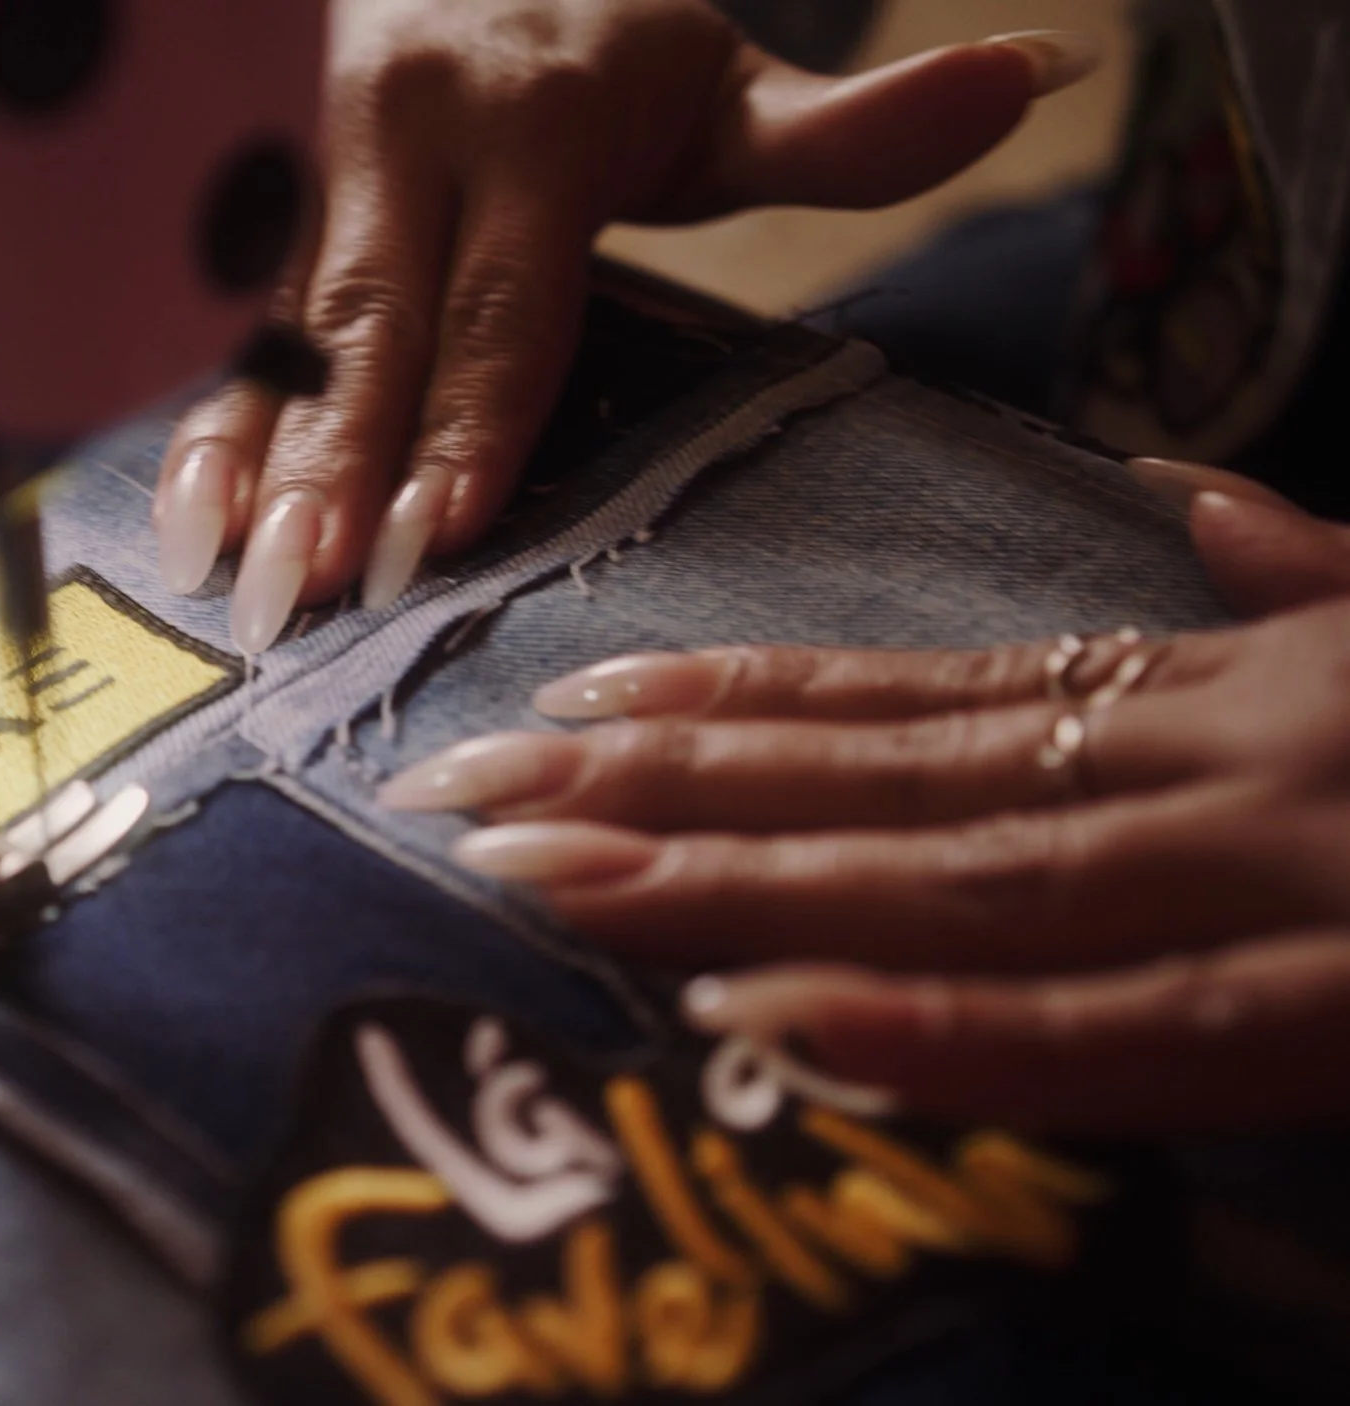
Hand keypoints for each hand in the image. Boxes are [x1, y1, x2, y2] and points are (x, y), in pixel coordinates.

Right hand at [157, 0, 1102, 652]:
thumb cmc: (601, 47)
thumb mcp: (721, 85)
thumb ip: (847, 126)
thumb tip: (1026, 75)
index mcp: (532, 126)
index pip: (505, 302)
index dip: (470, 418)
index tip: (436, 530)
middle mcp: (409, 141)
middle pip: (372, 331)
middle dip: (334, 469)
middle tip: (301, 596)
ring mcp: (318, 173)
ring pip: (276, 332)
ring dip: (246, 458)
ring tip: (225, 575)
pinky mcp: (264, 209)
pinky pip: (224, 326)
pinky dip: (199, 422)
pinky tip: (178, 517)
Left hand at [380, 479, 1349, 1132]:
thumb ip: (1306, 590)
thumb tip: (1199, 505)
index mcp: (1222, 702)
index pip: (932, 700)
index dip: (739, 703)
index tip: (566, 696)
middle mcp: (1210, 766)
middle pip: (887, 781)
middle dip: (656, 787)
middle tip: (457, 788)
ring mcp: (1275, 869)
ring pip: (948, 879)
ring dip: (727, 879)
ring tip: (532, 875)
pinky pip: (1115, 1028)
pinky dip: (937, 1027)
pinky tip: (765, 1019)